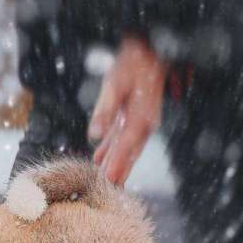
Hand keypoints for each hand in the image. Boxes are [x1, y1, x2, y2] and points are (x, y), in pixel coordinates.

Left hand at [88, 37, 167, 186]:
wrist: (149, 50)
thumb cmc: (132, 64)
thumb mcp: (115, 84)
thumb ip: (104, 110)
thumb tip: (93, 135)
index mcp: (141, 118)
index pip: (125, 148)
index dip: (116, 165)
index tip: (108, 183)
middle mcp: (143, 124)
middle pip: (128, 154)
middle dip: (118, 172)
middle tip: (108, 193)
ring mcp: (140, 121)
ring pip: (124, 148)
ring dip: (114, 164)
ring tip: (103, 182)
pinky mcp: (133, 116)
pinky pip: (121, 138)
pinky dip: (111, 149)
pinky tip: (99, 158)